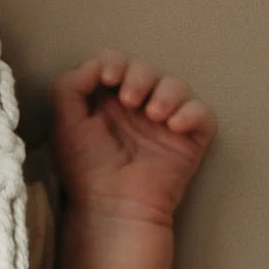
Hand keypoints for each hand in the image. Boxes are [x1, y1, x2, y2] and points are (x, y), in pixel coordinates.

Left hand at [51, 52, 216, 222]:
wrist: (113, 206)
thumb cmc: (86, 169)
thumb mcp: (65, 125)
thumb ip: (70, 88)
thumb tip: (94, 64)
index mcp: (108, 101)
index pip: (117, 64)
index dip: (115, 62)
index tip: (109, 78)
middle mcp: (138, 107)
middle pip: (147, 69)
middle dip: (139, 77)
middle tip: (130, 100)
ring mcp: (165, 121)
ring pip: (176, 86)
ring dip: (166, 93)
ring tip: (154, 115)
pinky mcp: (189, 139)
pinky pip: (202, 113)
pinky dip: (191, 113)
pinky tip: (174, 126)